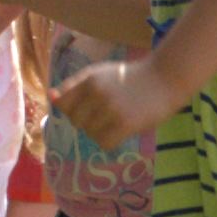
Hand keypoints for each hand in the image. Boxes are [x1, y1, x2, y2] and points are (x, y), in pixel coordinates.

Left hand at [51, 55, 172, 148]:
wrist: (165, 79)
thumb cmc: (130, 77)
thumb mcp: (100, 73)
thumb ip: (75, 85)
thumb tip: (51, 97)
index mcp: (89, 78)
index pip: (63, 104)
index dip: (73, 109)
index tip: (88, 108)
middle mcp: (97, 93)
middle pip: (76, 121)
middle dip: (87, 122)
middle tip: (106, 116)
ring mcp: (111, 109)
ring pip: (90, 133)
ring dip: (101, 132)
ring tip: (117, 121)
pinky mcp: (125, 123)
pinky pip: (104, 143)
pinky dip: (110, 141)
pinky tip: (121, 132)